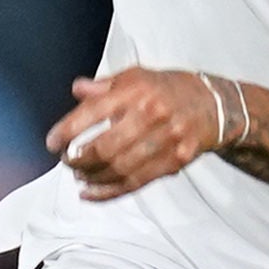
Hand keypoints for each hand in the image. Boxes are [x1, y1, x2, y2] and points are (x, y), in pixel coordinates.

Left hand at [48, 68, 218, 201]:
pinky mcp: (175, 161)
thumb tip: (77, 89)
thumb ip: (105, 85)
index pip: (93, 112)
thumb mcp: (137, 76)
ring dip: (92, 177)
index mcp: (137, 90)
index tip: (52, 142)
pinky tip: (90, 193)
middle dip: (78, 159)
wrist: (215, 105)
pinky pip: (136, 183)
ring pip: (120, 169)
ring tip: (79, 175)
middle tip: (66, 160)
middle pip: (105, 147)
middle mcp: (152, 114)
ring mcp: (166, 140)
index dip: (67, 131)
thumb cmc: (170, 89)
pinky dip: (108, 192)